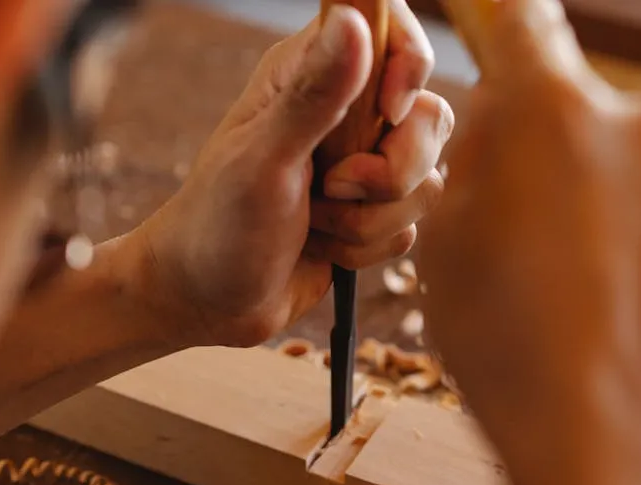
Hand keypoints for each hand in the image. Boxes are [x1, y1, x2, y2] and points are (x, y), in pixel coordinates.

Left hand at [130, 2, 452, 347]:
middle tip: (331, 187)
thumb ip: (314, 94)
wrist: (211, 299)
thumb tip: (354, 19)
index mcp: (311, 73)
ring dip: (368, 218)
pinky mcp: (371, 211)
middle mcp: (345, 112)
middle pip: (429, 118)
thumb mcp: (263, 159)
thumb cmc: (219, 223)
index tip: (389, 111)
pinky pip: (408, 225)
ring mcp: (362, 165)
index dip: (409, 67)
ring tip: (315, 221)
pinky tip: (322, 245)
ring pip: (425, 180)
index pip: (392, 31)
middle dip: (391, 171)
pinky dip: (366, 245)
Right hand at [418, 1, 640, 484]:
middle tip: (510, 222)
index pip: (517, 21)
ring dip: (582, 190)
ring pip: (614, 154)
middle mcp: (638, 120)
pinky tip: (604, 286)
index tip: (477, 2)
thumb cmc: (511, 343)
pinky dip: (626, 224)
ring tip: (562, 274)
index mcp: (551, 115)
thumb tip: (496, 128)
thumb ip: (470, 164)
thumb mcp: (442, 242)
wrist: (611, 436)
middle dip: (533, 144)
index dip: (489, 6)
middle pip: (567, 104)